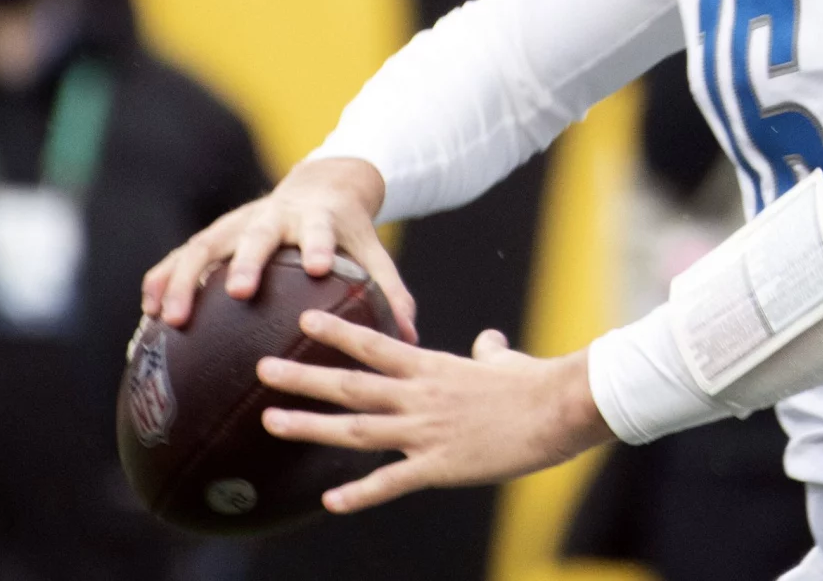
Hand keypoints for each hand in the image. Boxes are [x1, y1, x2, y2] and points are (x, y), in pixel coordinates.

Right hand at [140, 157, 417, 341]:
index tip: (318, 267)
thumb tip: (412, 337)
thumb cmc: (347, 230)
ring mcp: (238, 223)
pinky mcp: (214, 234)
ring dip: (186, 278)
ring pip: (206, 245)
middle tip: (241, 292)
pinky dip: (164, 280)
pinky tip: (146, 315)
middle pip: (257, 235)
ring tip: (168, 318)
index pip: (319, 231)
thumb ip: (390, 290)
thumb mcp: (371, 251)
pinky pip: (182, 256)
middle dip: (247, 262)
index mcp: (317, 218)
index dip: (318, 246)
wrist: (322, 184)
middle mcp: (274, 215)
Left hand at [256, 312, 614, 511]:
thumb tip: (488, 341)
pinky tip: (330, 500)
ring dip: (310, 425)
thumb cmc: (537, 382)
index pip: (375, 345)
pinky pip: (392, 482)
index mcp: (434, 368)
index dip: (337, 333)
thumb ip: (489, 351)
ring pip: (356, 428)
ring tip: (270, 421)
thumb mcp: (506, 361)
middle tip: (261, 369)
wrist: (560, 407)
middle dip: (302, 378)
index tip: (304, 321)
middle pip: (350, 385)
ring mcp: (427, 431)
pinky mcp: (441, 465)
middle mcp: (420, 396)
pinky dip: (359, 492)